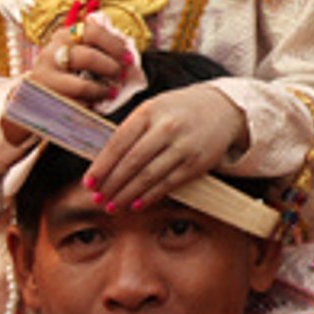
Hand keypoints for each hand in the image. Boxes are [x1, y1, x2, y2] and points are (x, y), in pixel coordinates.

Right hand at [25, 20, 131, 112]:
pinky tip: (93, 104)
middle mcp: (52, 51)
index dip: (115, 45)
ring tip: (110, 93)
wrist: (37, 92)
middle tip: (121, 77)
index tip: (129, 58)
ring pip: (82, 85)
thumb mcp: (82, 53)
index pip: (93, 32)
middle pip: (89, 57)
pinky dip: (88, 105)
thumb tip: (129, 57)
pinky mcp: (44, 98)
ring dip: (102, 90)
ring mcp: (44, 75)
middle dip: (111, 69)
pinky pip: (73, 104)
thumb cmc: (69, 70)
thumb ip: (102, 50)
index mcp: (66, 35)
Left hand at [85, 83, 247, 211]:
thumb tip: (103, 163)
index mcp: (150, 111)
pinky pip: (168, 184)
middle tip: (97, 199)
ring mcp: (183, 146)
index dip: (101, 166)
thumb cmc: (180, 110)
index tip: (89, 183)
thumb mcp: (154, 109)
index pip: (118, 143)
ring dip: (127, 195)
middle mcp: (167, 128)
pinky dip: (149, 196)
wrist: (224, 108)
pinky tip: (136, 205)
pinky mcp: (197, 163)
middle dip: (111, 184)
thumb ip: (131, 131)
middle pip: (132, 162)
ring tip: (112, 206)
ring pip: (148, 176)